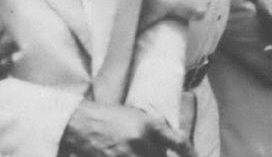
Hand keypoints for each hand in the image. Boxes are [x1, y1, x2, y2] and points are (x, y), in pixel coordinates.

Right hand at [60, 101, 195, 156]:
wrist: (81, 123)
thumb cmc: (111, 118)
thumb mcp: (137, 117)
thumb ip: (155, 132)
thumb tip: (169, 150)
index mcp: (149, 125)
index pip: (178, 142)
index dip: (190, 153)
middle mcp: (141, 140)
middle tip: (151, 152)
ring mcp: (126, 154)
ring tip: (134, 151)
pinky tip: (124, 154)